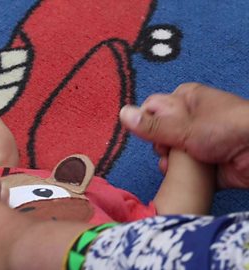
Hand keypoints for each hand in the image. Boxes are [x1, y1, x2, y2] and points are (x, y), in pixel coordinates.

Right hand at [120, 82, 248, 188]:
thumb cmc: (227, 129)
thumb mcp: (183, 126)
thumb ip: (151, 125)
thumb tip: (122, 113)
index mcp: (185, 99)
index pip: (151, 109)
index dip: (149, 123)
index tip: (157, 134)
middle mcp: (190, 119)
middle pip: (157, 134)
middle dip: (162, 146)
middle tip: (175, 149)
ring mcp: (198, 143)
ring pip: (168, 155)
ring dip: (171, 163)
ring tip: (185, 164)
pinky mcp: (204, 164)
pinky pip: (181, 171)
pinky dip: (182, 176)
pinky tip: (189, 177)